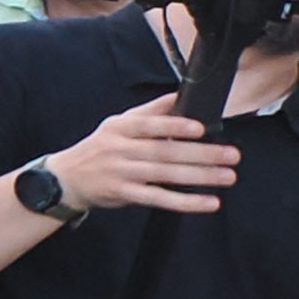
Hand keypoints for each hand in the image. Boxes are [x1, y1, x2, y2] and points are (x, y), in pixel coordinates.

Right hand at [51, 96, 241, 215]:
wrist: (66, 178)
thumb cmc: (101, 148)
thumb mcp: (118, 124)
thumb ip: (150, 112)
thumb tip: (181, 96)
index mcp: (120, 128)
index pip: (148, 125)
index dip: (174, 126)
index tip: (200, 128)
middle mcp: (119, 150)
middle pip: (164, 152)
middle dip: (201, 154)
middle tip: (231, 155)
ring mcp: (121, 173)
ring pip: (165, 175)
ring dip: (199, 177)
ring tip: (227, 176)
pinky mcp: (124, 195)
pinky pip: (158, 199)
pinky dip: (185, 202)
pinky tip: (208, 202)